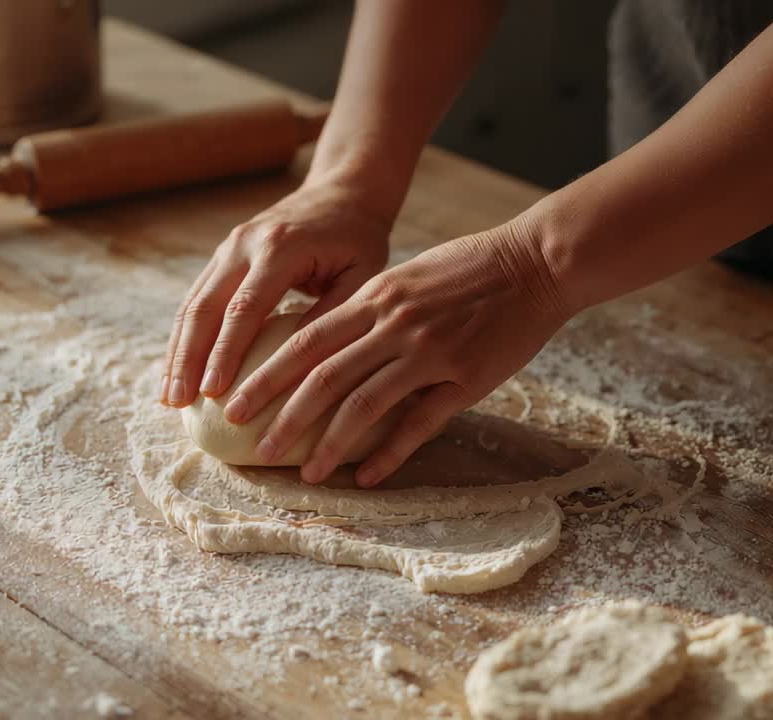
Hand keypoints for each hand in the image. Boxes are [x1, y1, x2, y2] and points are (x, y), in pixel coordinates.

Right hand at [161, 176, 393, 407]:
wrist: (342, 191)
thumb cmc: (358, 238)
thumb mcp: (361, 275)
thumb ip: (333, 316)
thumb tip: (302, 369)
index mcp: (279, 248)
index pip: (245, 308)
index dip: (226, 352)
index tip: (213, 392)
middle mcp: (244, 245)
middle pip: (204, 307)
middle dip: (188, 358)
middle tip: (179, 402)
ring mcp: (228, 248)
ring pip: (191, 304)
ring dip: (177, 351)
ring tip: (168, 396)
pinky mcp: (223, 256)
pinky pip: (196, 299)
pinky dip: (183, 337)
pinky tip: (176, 369)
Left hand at [222, 218, 570, 486]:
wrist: (537, 262)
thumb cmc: (471, 267)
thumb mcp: (407, 275)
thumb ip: (369, 308)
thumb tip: (328, 341)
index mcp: (374, 297)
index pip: (304, 342)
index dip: (266, 377)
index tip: (235, 405)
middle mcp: (393, 325)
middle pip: (322, 378)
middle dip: (283, 418)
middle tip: (256, 450)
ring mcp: (428, 353)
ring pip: (363, 406)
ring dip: (329, 445)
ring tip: (306, 474)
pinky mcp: (464, 379)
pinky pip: (418, 424)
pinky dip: (388, 454)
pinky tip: (366, 476)